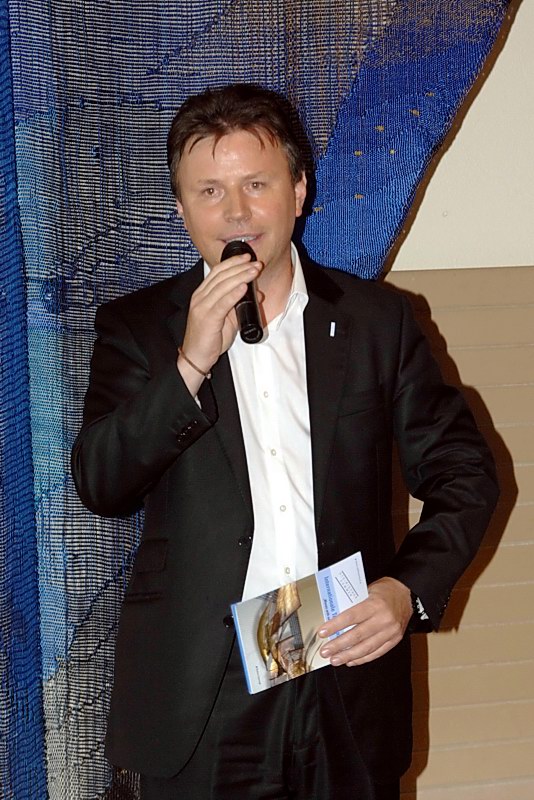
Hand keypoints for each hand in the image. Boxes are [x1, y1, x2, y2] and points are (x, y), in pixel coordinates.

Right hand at [177, 252, 261, 392]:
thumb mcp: (227, 318)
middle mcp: (200, 297)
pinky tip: (243, 287)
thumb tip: (256, 293)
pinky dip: (234, 294)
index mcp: (202, 294)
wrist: (196, 357)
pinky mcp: (207, 318)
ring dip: (241, 276)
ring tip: (254, 271)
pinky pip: (222, 303)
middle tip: (256, 263)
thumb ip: (239, 304)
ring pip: (223, 286)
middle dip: (240, 267)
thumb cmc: (209, 339)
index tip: (247, 258)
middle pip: (221, 276)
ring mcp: (202, 307)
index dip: (233, 262)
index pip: (217, 272)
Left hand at [318, 577, 411, 666]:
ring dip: (348, 656)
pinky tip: (351, 661)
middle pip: (357, 635)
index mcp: (375, 604)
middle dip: (339, 645)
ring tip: (335, 659)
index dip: (335, 626)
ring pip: (366, 648)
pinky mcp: (394, 640)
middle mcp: (384, 619)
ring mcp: (390, 631)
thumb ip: (353, 603)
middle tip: (325, 651)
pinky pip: (377, 652)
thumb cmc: (385, 590)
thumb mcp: (367, 590)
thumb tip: (334, 616)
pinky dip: (362, 658)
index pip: (351, 617)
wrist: (407, 593)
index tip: (323, 632)